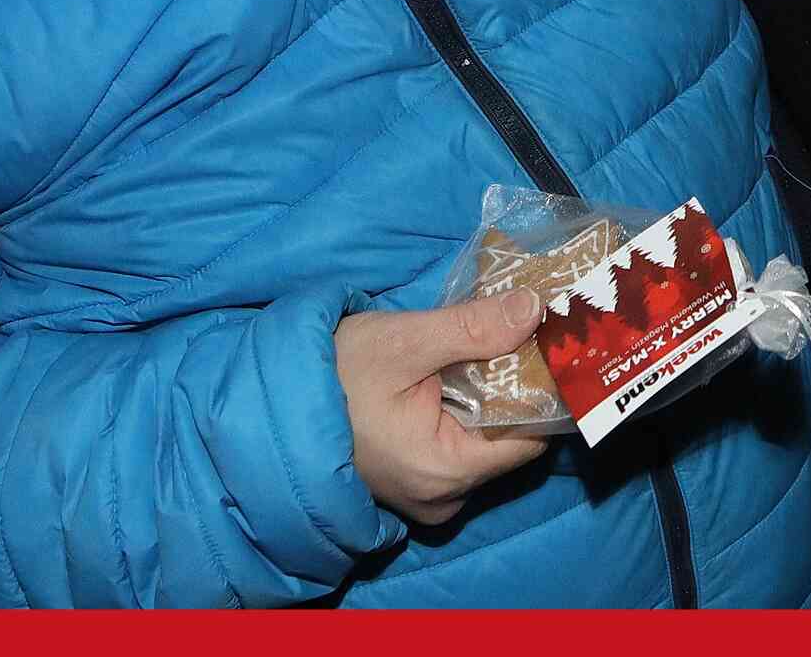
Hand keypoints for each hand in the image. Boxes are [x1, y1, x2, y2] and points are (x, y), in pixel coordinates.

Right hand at [334, 288, 552, 525]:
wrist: (269, 401)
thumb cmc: (332, 374)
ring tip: (472, 349)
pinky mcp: (412, 484)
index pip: (530, 436)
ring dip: (484, 397)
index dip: (539, 386)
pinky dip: (460, 412)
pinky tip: (447, 375)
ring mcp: (426, 498)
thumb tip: (535, 309)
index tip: (540, 340)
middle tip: (506, 332)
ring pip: (483, 443)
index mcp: (446, 472)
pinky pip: (457, 448)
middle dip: (509, 386)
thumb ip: (473, 328)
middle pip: (509, 440)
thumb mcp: (404, 340)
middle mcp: (442, 499)